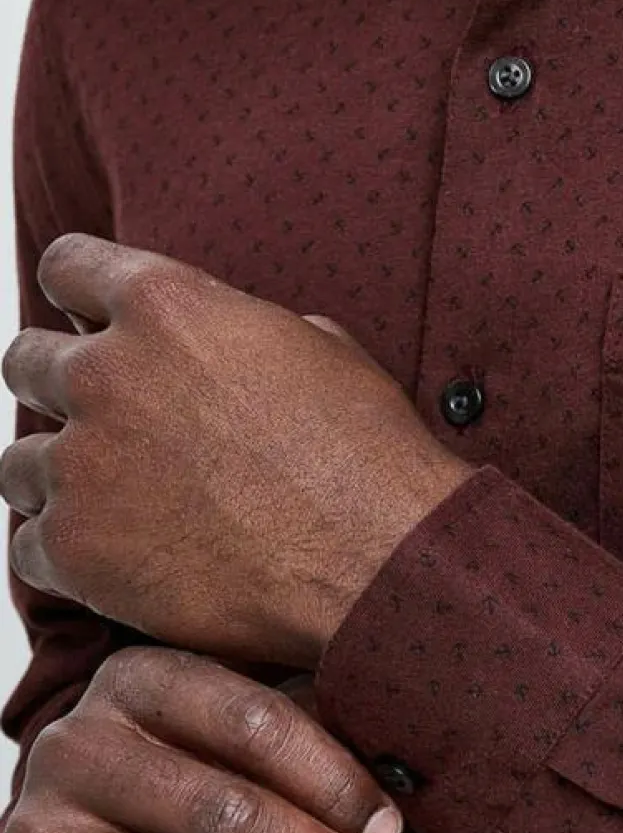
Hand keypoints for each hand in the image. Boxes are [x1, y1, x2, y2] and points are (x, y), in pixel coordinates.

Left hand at [0, 234, 474, 668]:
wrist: (376, 556)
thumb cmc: (366, 454)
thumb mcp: (322, 350)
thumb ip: (244, 334)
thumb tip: (235, 348)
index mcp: (166, 307)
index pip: (68, 267)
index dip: (79, 296)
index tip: (89, 322)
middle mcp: (106, 374)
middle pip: (26, 362)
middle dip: (64, 390)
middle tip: (115, 429)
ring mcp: (82, 465)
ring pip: (20, 463)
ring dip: (63, 480)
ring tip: (123, 507)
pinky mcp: (76, 549)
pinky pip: (28, 548)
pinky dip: (69, 557)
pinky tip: (123, 565)